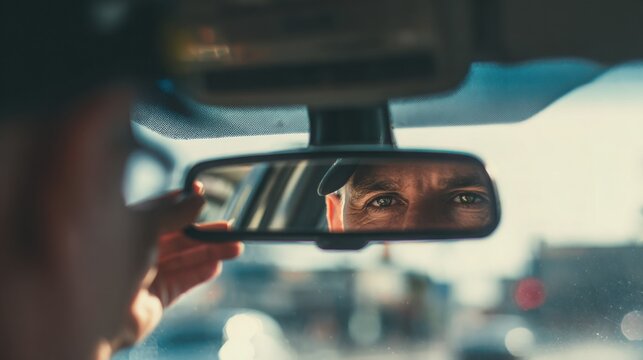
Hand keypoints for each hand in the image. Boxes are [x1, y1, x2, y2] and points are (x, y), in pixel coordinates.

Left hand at [109, 182, 242, 350]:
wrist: (97, 312)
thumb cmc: (112, 260)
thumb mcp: (147, 225)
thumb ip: (176, 213)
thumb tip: (198, 198)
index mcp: (125, 225)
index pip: (158, 209)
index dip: (181, 201)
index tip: (202, 192)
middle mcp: (135, 248)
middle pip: (177, 236)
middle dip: (204, 231)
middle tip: (230, 227)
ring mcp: (147, 273)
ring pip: (185, 258)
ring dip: (210, 252)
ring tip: (236, 247)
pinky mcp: (157, 296)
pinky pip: (183, 281)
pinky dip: (201, 273)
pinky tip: (218, 265)